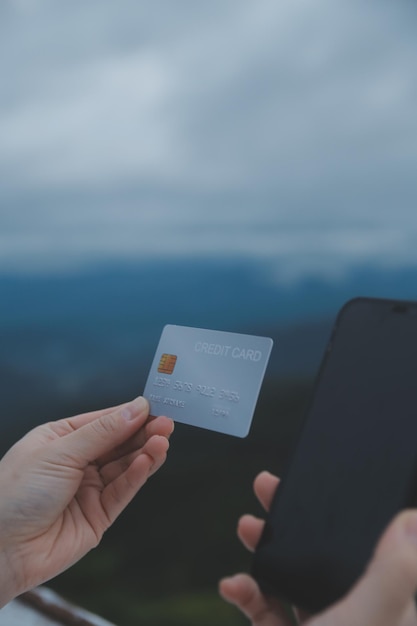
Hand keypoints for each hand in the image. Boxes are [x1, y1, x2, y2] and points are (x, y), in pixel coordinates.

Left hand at [0, 396, 172, 606]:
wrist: (0, 549)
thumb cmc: (15, 493)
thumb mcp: (60, 452)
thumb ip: (103, 432)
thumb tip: (136, 407)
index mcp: (60, 439)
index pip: (102, 422)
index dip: (128, 414)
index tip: (154, 406)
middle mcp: (75, 463)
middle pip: (118, 444)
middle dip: (142, 433)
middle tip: (167, 424)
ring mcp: (87, 490)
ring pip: (124, 467)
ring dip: (145, 453)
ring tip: (163, 440)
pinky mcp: (98, 517)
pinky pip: (122, 492)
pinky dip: (137, 476)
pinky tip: (148, 461)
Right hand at [219, 471, 416, 625]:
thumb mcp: (368, 620)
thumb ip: (393, 572)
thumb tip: (412, 520)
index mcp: (386, 607)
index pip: (368, 545)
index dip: (343, 511)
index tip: (314, 481)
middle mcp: (358, 616)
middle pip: (324, 555)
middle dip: (292, 520)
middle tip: (267, 488)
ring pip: (294, 578)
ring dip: (265, 552)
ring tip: (245, 527)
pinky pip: (268, 612)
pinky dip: (248, 596)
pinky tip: (232, 585)